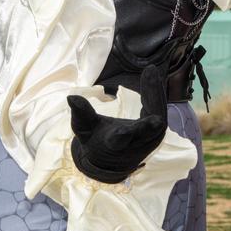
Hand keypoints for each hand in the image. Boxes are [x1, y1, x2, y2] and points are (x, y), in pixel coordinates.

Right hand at [68, 65, 167, 183]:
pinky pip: (159, 110)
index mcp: (116, 144)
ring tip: (150, 71)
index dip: (137, 128)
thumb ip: (81, 114)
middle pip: (151, 125)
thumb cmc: (94, 140)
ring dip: (155, 91)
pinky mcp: (155, 132)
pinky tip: (152, 75)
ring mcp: (149, 139)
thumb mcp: (84, 129)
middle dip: (153, 99)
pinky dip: (155, 93)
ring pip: (159, 115)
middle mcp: (136, 144)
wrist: (109, 160)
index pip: (125, 137)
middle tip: (151, 74)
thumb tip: (71, 97)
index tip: (151, 119)